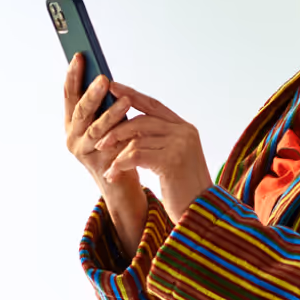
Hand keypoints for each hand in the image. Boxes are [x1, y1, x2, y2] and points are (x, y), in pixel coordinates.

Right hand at [64, 54, 140, 201]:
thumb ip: (103, 105)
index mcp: (72, 121)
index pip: (70, 94)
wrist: (119, 184)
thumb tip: (109, 79)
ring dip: (111, 113)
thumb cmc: (114, 145)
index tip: (79, 55)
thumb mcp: (105, 122)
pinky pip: (110, 145)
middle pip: (80, 110)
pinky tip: (131, 120)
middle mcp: (72, 135)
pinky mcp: (98, 163)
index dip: (73, 75)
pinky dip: (120, 131)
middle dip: (91, 93)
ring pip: (96, 128)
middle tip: (103, 78)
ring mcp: (83, 150)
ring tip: (125, 100)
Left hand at [94, 82, 214, 224]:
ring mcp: (180, 144)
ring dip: (117, 152)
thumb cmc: (183, 189)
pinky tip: (113, 174)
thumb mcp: (172, 158)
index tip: (112, 86)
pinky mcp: (172, 160)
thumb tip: (127, 129)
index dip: (131, 95)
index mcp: (185, 127)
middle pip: (142, 120)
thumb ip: (157, 141)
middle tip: (100, 142)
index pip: (154, 105)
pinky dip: (120, 164)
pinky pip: (136, 155)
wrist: (200, 213)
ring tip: (108, 165)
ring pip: (137, 138)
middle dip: (117, 129)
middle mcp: (184, 131)